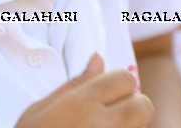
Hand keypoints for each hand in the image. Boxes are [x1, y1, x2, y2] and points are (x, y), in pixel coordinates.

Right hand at [15, 53, 154, 127]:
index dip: (118, 84)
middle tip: (110, 117)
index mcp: (80, 104)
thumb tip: (99, 59)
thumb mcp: (38, 111)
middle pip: (143, 105)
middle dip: (132, 107)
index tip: (106, 95)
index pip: (125, 78)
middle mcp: (101, 125)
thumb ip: (74, 84)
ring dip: (128, 127)